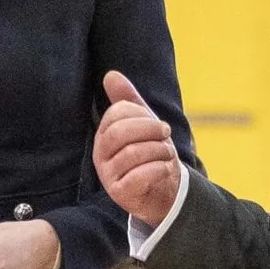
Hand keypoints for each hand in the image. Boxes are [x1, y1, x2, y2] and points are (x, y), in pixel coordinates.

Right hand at [93, 70, 180, 227]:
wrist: (161, 191)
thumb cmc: (150, 153)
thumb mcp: (142, 124)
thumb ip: (128, 101)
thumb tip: (111, 75)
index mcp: (104, 135)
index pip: (116, 114)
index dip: (142, 115)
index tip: (160, 124)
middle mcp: (101, 155)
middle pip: (120, 132)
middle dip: (150, 129)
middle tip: (166, 134)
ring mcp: (109, 176)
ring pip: (132, 153)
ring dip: (159, 150)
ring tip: (168, 154)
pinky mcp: (121, 194)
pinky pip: (140, 176)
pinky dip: (159, 169)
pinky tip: (165, 168)